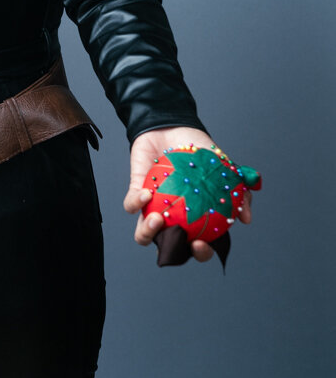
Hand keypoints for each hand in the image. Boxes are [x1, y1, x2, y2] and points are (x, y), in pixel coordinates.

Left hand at [123, 127, 252, 261]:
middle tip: (176, 236)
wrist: (173, 125)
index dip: (201, 253)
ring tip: (157, 218)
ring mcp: (153, 207)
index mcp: (196, 218)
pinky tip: (146, 193)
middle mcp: (173, 218)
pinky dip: (135, 203)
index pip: (199, 245)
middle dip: (171, 250)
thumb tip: (246, 219)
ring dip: (147, 232)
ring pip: (144, 233)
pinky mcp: (135, 193)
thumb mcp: (225, 168)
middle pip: (170, 247)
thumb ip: (240, 192)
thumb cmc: (198, 149)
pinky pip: (131, 205)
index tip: (201, 244)